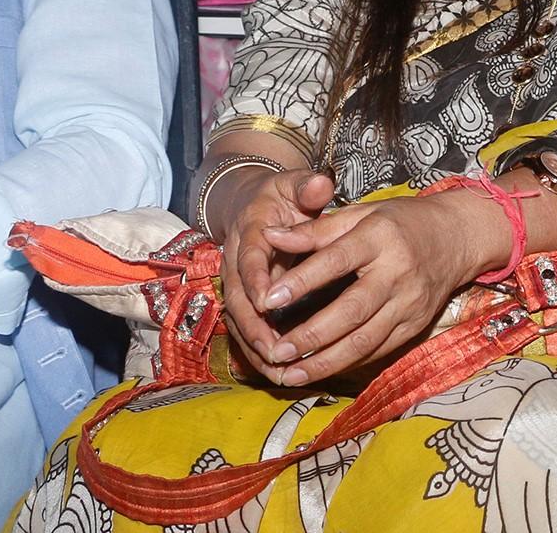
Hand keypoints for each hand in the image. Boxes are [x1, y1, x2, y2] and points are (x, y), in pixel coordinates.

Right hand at [220, 170, 332, 371]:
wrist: (254, 205)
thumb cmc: (284, 197)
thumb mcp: (295, 185)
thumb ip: (308, 187)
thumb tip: (322, 184)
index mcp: (249, 231)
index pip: (248, 257)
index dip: (255, 279)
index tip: (267, 301)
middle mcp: (235, 260)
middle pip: (236, 299)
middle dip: (253, 327)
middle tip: (276, 351)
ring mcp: (236, 284)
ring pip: (237, 321)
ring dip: (256, 348)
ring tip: (281, 371)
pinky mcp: (242, 302)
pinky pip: (246, 330)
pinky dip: (259, 353)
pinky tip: (281, 372)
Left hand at [244, 189, 501, 386]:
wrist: (457, 237)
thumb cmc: (400, 221)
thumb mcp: (360, 213)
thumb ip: (314, 229)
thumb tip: (269, 237)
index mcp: (379, 237)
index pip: (336, 261)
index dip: (301, 281)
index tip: (268, 299)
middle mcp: (397, 273)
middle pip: (351, 310)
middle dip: (311, 335)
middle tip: (275, 351)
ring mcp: (410, 303)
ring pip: (365, 341)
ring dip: (326, 362)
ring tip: (291, 374)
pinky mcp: (416, 326)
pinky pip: (379, 350)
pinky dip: (347, 363)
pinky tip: (321, 370)